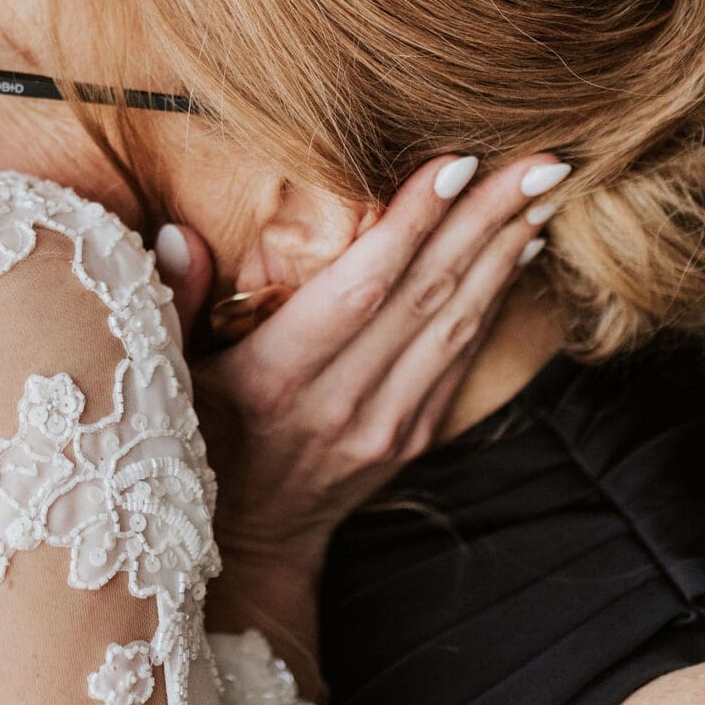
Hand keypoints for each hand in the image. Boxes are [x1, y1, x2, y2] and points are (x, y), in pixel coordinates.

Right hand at [160, 152, 563, 585]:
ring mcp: (384, 427)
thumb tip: (176, 233)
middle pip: (426, 298)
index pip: (359, 290)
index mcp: (274, 381)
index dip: (411, 225)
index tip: (456, 163)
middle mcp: (339, 406)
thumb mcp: (160, 377)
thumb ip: (171, 302)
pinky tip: (521, 250)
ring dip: (504, 252)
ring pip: (457, 325)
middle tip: (539, 161)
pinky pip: (462, 357)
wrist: (243, 543)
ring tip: (543, 189)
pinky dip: (496, 298)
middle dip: (486, 221)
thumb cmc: (190, 438)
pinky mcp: (412, 438)